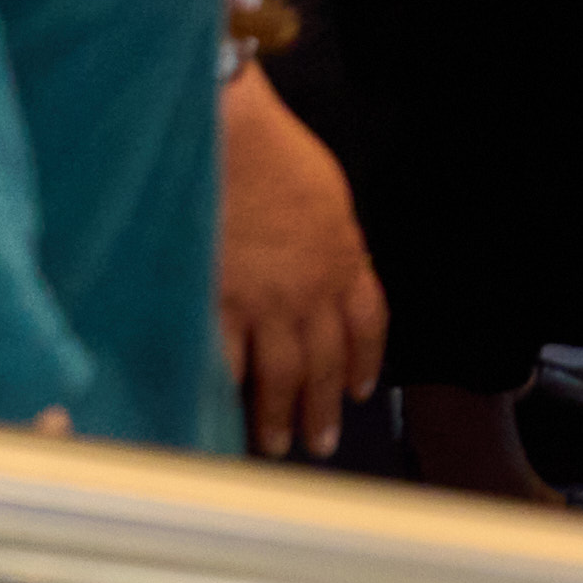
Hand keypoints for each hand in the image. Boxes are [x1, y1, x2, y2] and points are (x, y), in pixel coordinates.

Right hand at [212, 69, 384, 460]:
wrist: (228, 138)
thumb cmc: (278, 154)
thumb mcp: (329, 197)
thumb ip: (334, 245)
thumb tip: (336, 272)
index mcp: (344, 261)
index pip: (368, 325)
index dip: (365, 360)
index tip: (361, 388)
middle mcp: (309, 292)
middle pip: (323, 363)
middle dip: (323, 406)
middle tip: (320, 441)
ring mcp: (262, 303)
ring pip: (277, 376)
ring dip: (276, 416)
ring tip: (273, 443)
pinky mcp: (215, 303)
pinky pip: (224, 362)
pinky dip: (225, 392)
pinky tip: (223, 411)